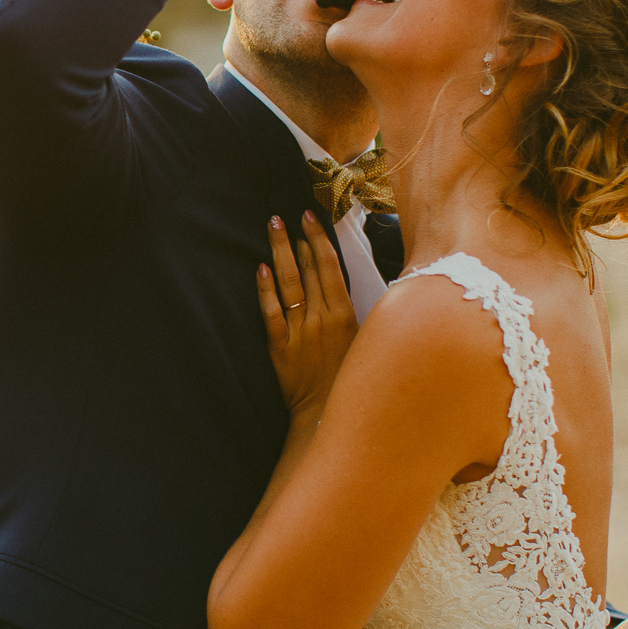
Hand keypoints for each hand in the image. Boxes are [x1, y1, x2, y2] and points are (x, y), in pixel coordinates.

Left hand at [257, 212, 357, 419]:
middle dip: (298, 238)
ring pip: (288, 284)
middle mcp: (322, 318)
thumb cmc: (352, 380)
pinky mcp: (280, 347)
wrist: (328, 417)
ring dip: (280, 252)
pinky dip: (265, 290)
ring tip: (272, 227)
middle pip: (308, 269)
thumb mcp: (367, 342)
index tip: (310, 216)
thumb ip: (362, 312)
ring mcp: (300, 332)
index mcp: (346, 315)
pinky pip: (271, 313)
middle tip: (286, 212)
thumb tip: (356, 284)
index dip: (319, 239)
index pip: (330, 267)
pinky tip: (260, 268)